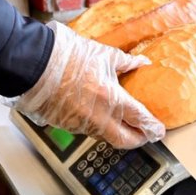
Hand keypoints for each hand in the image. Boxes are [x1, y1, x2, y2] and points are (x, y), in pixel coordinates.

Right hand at [12, 22, 165, 149]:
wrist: (36, 62)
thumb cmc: (67, 55)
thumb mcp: (103, 54)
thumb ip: (126, 62)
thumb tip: (143, 62)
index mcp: (111, 98)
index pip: (140, 120)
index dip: (153, 127)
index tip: (159, 130)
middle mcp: (98, 117)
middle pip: (125, 140)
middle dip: (138, 140)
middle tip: (145, 136)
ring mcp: (80, 124)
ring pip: (105, 137)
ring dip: (115, 132)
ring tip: (121, 124)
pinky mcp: (66, 125)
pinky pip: (86, 130)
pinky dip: (95, 126)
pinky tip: (95, 116)